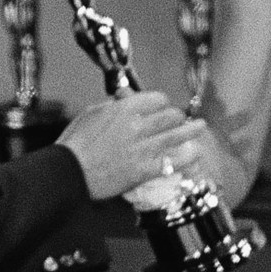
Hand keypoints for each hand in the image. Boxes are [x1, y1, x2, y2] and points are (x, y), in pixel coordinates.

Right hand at [58, 91, 198, 201]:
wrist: (69, 172)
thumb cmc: (75, 143)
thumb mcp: (92, 114)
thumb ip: (113, 105)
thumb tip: (125, 99)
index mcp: (125, 109)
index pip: (157, 99)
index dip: (162, 102)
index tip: (163, 107)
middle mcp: (138, 126)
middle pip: (170, 115)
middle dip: (177, 116)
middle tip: (179, 119)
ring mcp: (143, 148)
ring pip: (177, 135)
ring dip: (192, 131)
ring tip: (201, 127)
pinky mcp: (144, 170)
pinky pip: (173, 161)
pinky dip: (186, 157)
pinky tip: (195, 154)